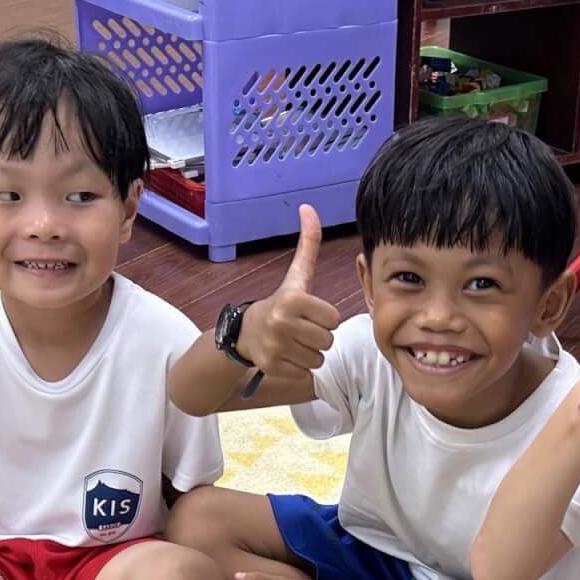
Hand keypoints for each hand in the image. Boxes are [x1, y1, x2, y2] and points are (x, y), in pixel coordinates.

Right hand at [240, 206, 341, 379]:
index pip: (334, 318)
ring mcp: (275, 346)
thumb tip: (308, 207)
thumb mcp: (296, 275)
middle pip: (327, 340)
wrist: (245, 333)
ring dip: (310, 353)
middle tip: (301, 329)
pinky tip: (286, 354)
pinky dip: (298, 367)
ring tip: (294, 341)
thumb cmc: (281, 303)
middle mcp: (282, 322)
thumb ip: (308, 244)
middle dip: (318, 336)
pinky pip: (305, 372)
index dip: (325, 317)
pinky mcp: (271, 366)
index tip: (309, 312)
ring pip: (318, 358)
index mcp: (293, 298)